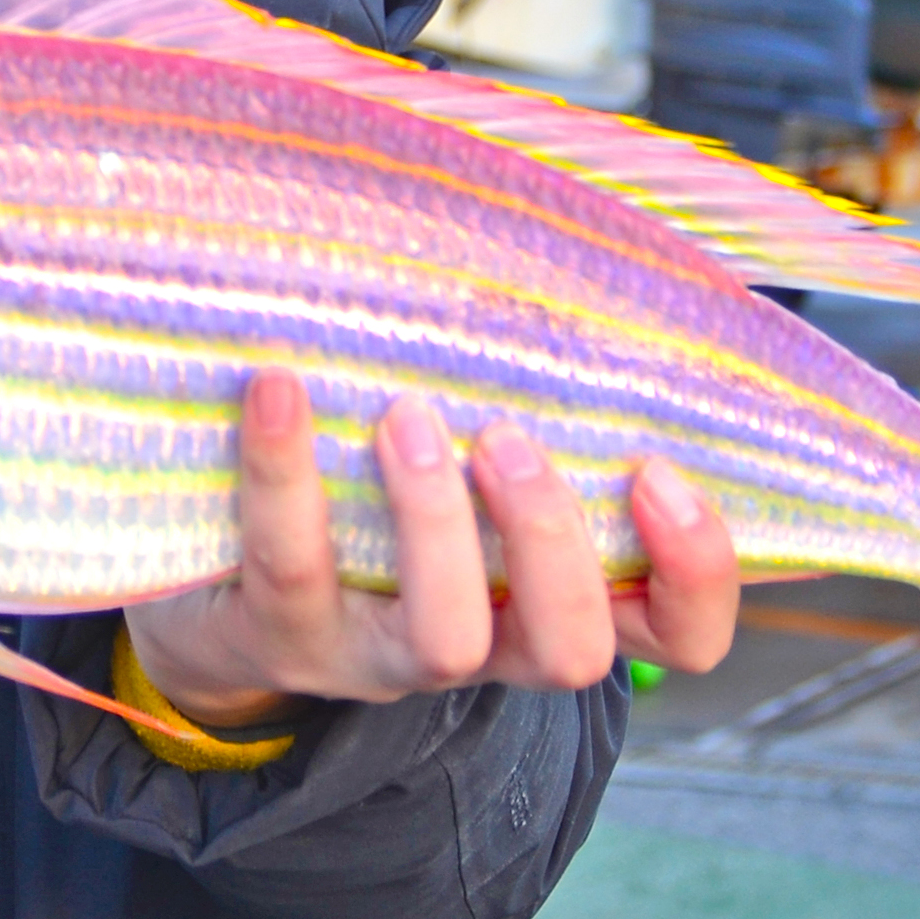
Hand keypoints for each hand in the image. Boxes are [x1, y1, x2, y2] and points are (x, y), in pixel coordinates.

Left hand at [121, 373, 739, 724]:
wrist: (223, 590)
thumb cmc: (376, 494)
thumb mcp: (469, 462)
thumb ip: (535, 400)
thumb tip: (590, 259)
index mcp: (553, 603)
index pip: (681, 635)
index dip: (696, 571)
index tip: (659, 470)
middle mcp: (486, 647)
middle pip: (573, 652)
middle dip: (552, 541)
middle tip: (507, 438)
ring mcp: (383, 659)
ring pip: (447, 641)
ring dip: (437, 521)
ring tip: (407, 418)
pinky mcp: (284, 636)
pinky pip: (294, 565)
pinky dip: (285, 471)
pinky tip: (278, 388)